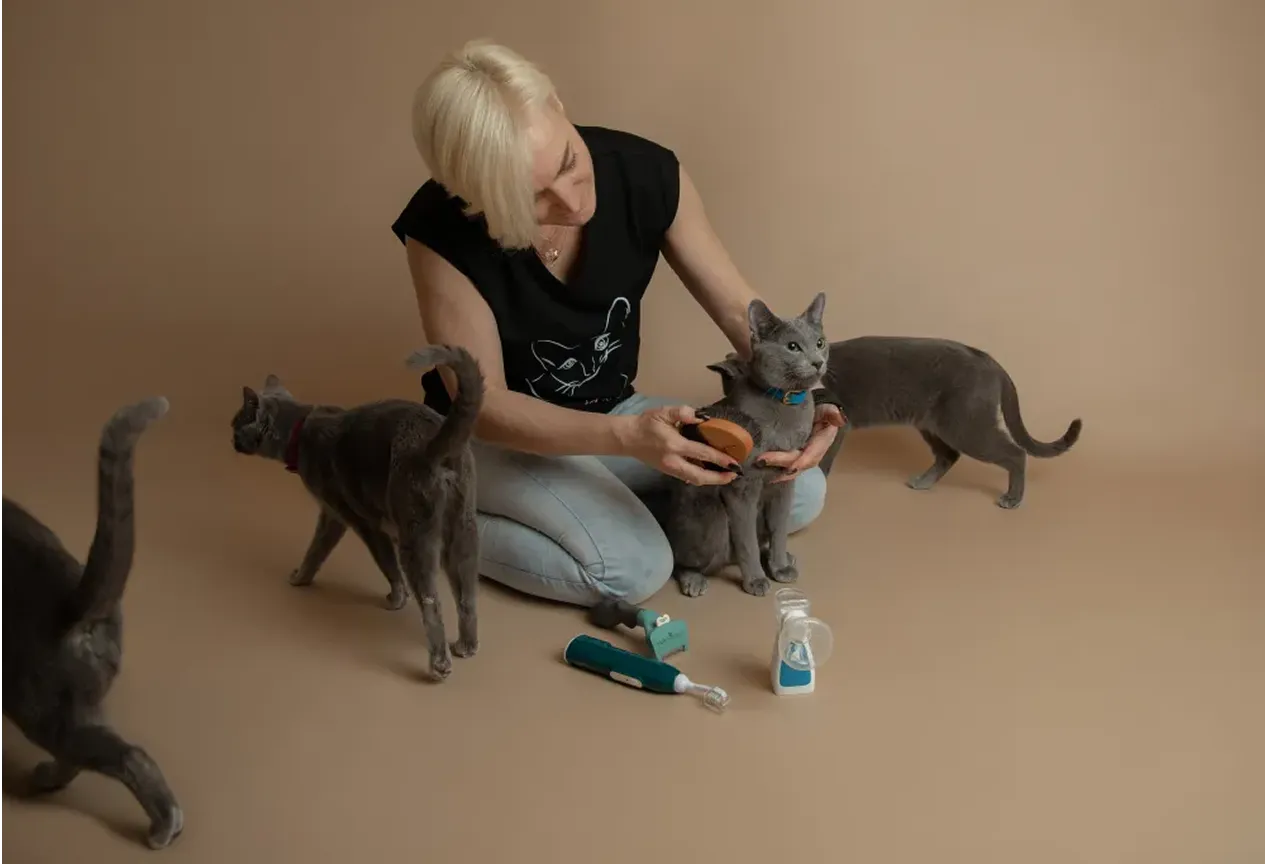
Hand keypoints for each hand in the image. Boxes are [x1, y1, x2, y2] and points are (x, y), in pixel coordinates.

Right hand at [614, 405, 740, 485]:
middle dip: (719, 478)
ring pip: (695, 479)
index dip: (720, 459)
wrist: (628, 438)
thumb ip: (683, 412)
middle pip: (700, 476)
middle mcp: (673, 461)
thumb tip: (701, 417)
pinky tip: (710, 473)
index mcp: (674, 445)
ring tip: (726, 475)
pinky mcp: (668, 471)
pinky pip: (688, 477)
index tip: (734, 462)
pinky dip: (701, 477)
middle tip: (734, 474)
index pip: (702, 453)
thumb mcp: (663, 412)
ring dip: (711, 480)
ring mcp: (670, 469)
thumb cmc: (646, 424)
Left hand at [759, 404, 844, 483]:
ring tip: (759, 469)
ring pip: (789, 468)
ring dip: (774, 470)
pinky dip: (772, 469)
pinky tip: (760, 471)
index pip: (812, 455)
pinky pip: (783, 466)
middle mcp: (811, 454)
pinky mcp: (792, 457)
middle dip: (780, 463)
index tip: (791, 467)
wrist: (815, 412)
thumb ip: (832, 413)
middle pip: (797, 462)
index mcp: (822, 443)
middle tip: (762, 460)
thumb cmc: (820, 410)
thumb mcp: (828, 409)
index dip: (802, 461)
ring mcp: (801, 457)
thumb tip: (839, 419)